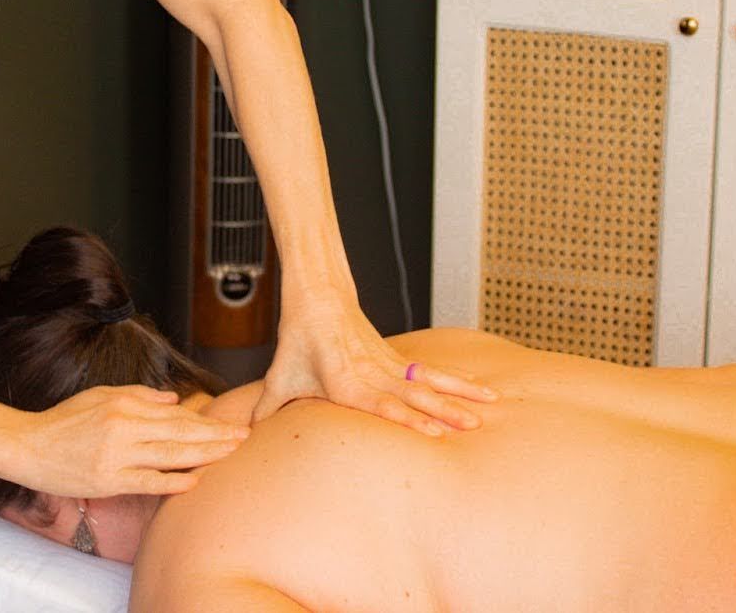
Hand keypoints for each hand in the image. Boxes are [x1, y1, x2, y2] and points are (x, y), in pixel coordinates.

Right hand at [13, 384, 249, 497]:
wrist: (28, 447)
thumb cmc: (64, 421)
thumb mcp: (101, 396)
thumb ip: (140, 396)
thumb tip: (175, 401)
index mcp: (124, 406)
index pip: (176, 415)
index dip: (206, 421)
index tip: (232, 424)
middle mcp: (124, 428)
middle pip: (179, 433)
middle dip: (215, 436)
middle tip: (245, 438)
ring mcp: (117, 456)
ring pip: (170, 455)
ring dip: (204, 455)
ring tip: (230, 454)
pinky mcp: (108, 480)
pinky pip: (147, 482)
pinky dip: (172, 482)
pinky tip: (195, 481)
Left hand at [254, 298, 496, 435]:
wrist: (318, 297)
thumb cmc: (298, 339)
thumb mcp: (279, 377)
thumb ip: (267, 409)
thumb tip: (246, 438)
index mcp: (346, 382)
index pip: (381, 404)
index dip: (408, 419)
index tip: (433, 432)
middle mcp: (372, 373)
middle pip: (414, 394)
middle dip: (444, 411)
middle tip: (471, 425)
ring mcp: (387, 363)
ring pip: (430, 380)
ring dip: (460, 393)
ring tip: (489, 405)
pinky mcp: (395, 357)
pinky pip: (431, 370)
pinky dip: (457, 379)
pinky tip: (480, 388)